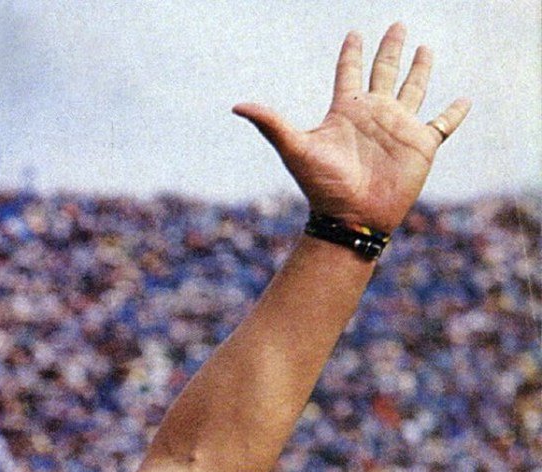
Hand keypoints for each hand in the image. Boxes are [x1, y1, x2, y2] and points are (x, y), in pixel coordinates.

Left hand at [234, 23, 469, 231]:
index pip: (349, 73)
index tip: (354, 32)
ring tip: (425, 48)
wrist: (350, 216)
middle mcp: (374, 114)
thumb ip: (270, 123)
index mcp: (346, 111)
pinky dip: (454, 112)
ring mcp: (399, 128)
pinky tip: (464, 100)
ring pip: (413, 89)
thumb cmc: (322, 185)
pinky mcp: (421, 145)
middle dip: (390, 49)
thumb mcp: (295, 148)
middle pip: (384, 72)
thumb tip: (237, 106)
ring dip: (420, 70)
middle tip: (397, 25)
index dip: (351, 53)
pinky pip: (442, 124)